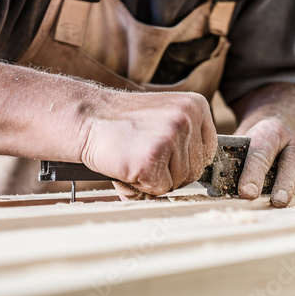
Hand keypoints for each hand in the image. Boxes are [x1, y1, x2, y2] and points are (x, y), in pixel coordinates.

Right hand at [79, 91, 217, 199]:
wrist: (87, 118)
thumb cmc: (123, 125)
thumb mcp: (164, 119)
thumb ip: (187, 141)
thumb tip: (207, 177)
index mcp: (196, 106)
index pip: (207, 152)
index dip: (183, 161)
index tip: (161, 154)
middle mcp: (188, 118)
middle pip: (196, 170)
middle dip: (170, 173)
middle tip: (142, 155)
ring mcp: (171, 137)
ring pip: (179, 182)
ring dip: (154, 179)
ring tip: (134, 157)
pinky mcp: (152, 157)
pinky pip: (159, 189)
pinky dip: (141, 186)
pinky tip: (128, 164)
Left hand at [237, 118, 294, 207]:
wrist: (274, 133)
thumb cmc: (250, 146)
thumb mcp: (239, 145)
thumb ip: (228, 160)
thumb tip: (211, 185)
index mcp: (268, 131)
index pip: (260, 152)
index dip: (252, 173)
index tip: (245, 193)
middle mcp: (289, 140)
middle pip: (286, 162)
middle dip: (276, 183)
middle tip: (268, 201)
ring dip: (289, 188)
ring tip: (279, 204)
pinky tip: (294, 195)